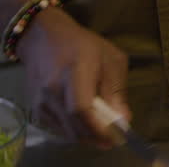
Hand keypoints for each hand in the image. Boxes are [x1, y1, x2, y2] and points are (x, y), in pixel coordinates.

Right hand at [18, 7, 129, 148]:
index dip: (99, 126)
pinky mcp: (35, 108)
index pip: (81, 108)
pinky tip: (87, 124)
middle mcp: (52, 90)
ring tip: (104, 131)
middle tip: (115, 139)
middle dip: (97, 136)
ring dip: (86, 135)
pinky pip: (58, 128)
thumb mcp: (111, 59)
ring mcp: (40, 101)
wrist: (43, 39)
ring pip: (66, 130)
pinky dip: (74, 130)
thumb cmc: (83, 45)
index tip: (117, 136)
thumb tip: (123, 118)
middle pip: (74, 124)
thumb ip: (117, 89)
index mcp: (74, 72)